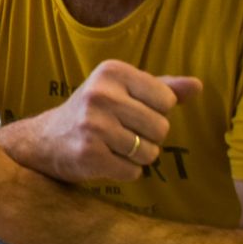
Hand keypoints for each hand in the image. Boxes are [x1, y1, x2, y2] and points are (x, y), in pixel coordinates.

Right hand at [7, 59, 202, 182]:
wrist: (45, 141)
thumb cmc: (93, 113)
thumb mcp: (122, 91)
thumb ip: (162, 88)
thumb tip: (198, 86)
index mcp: (112, 71)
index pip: (167, 100)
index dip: (155, 112)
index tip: (129, 111)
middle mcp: (101, 94)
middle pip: (161, 128)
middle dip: (148, 137)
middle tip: (120, 133)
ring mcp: (93, 125)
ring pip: (150, 153)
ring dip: (137, 157)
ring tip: (112, 147)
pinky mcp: (89, 154)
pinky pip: (133, 172)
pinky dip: (124, 172)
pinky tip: (104, 160)